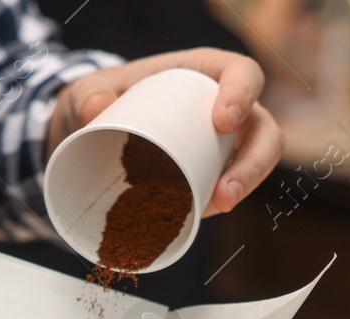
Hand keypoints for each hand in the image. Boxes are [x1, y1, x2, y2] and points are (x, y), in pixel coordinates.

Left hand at [46, 48, 283, 216]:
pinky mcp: (213, 172)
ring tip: (217, 207)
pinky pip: (230, 187)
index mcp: (207, 71)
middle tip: (225, 190)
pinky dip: (219, 203)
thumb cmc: (105, 98)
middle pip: (262, 130)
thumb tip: (94, 109)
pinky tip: (201, 216)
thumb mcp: (89, 91)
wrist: (95, 132)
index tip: (222, 121)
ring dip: (244, 187)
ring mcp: (225, 143)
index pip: (243, 73)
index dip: (242, 94)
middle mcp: (226, 106)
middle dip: (253, 162)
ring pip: (256, 162)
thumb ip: (87, 95)